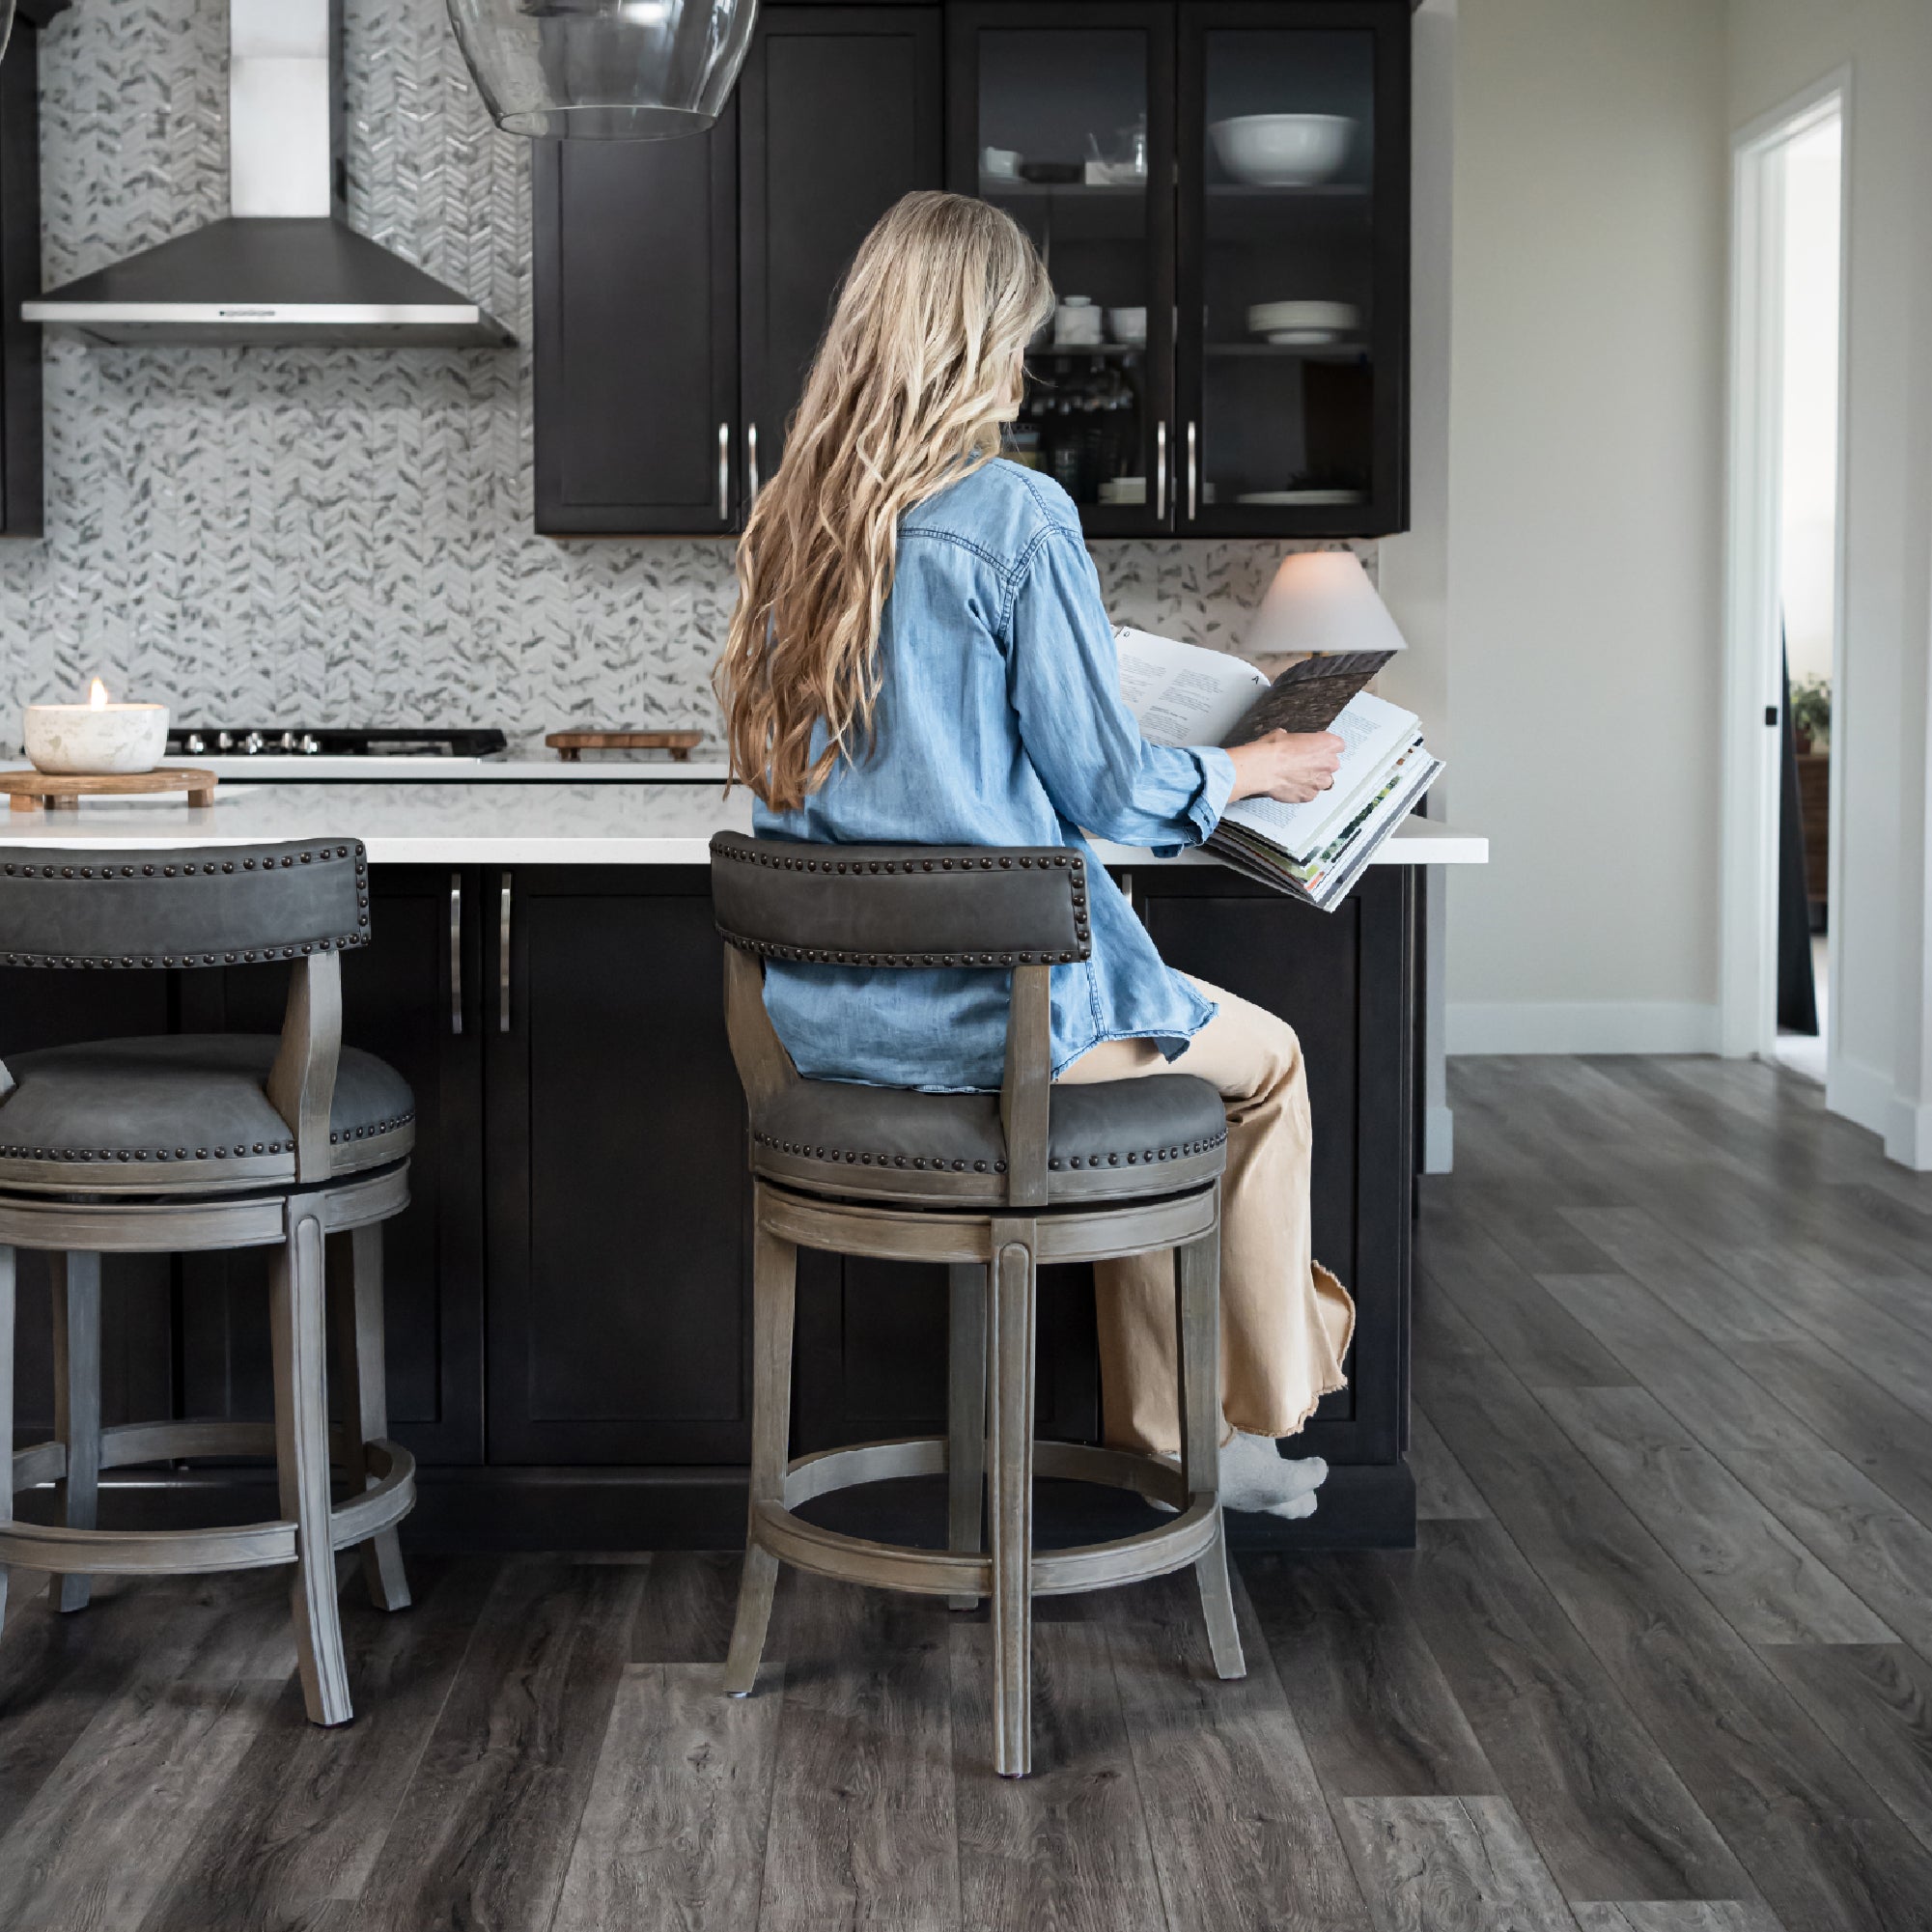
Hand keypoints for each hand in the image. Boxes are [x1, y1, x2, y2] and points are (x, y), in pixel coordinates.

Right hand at [1225, 730, 1344, 804]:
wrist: (1261, 768)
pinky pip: (1310, 793)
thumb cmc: (1273, 750)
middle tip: (1303, 763)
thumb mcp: (1284, 734)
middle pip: (1331, 765)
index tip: (1317, 748)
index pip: (1338, 745)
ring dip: (1313, 779)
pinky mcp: (1309, 796)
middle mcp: (1329, 764)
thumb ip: (1295, 741)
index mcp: (1328, 744)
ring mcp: (1320, 782)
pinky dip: (1302, 791)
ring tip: (1297, 777)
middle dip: (1320, 765)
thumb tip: (1289, 742)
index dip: (1325, 747)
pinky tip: (1291, 785)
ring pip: (1323, 782)